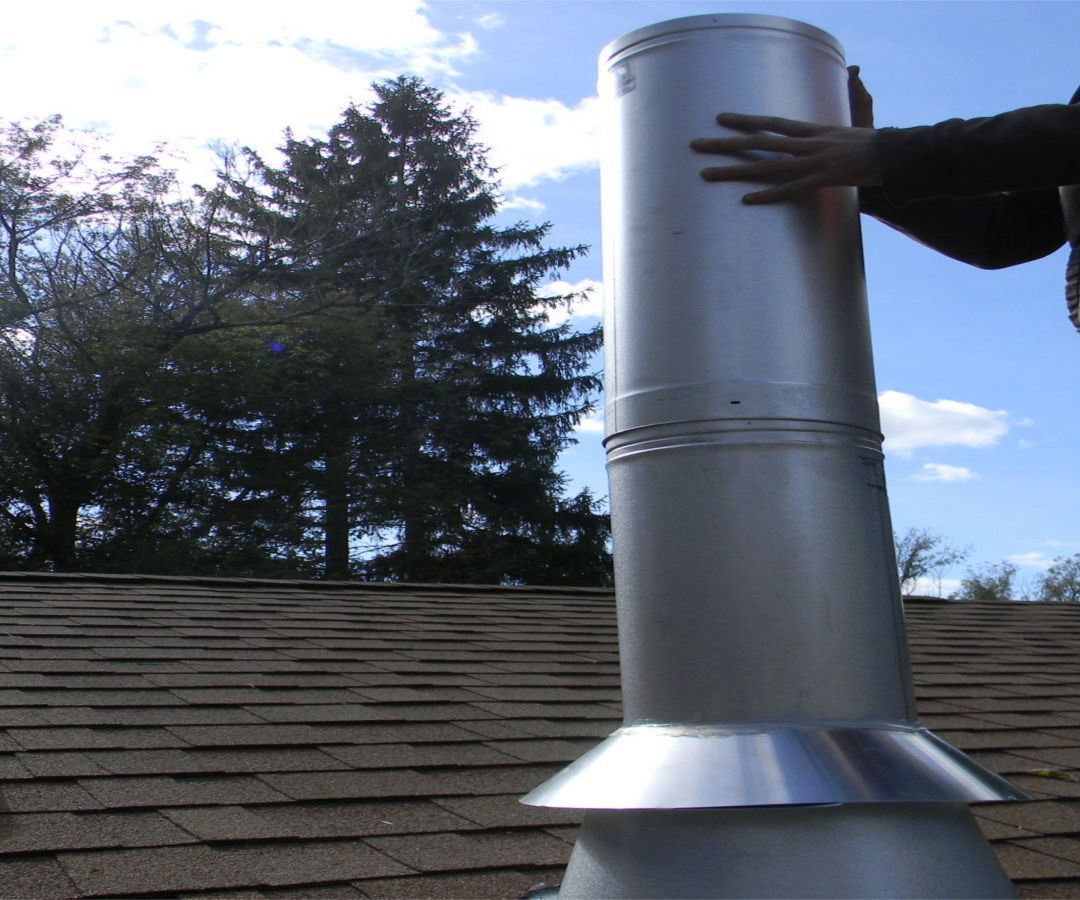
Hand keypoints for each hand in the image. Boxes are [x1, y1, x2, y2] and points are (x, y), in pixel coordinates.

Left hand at [689, 66, 881, 203]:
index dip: (745, 121)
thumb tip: (855, 72)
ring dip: (734, 171)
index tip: (720, 119)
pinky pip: (792, 188)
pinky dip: (771, 194)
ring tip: (707, 175)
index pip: (771, 123)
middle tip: (696, 146)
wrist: (899, 154)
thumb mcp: (858, 119)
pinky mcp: (824, 179)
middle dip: (725, 144)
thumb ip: (849, 102)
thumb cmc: (875, 144)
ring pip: (766, 165)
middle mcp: (807, 143)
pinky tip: (747, 200)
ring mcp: (814, 161)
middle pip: (758, 142)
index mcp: (812, 130)